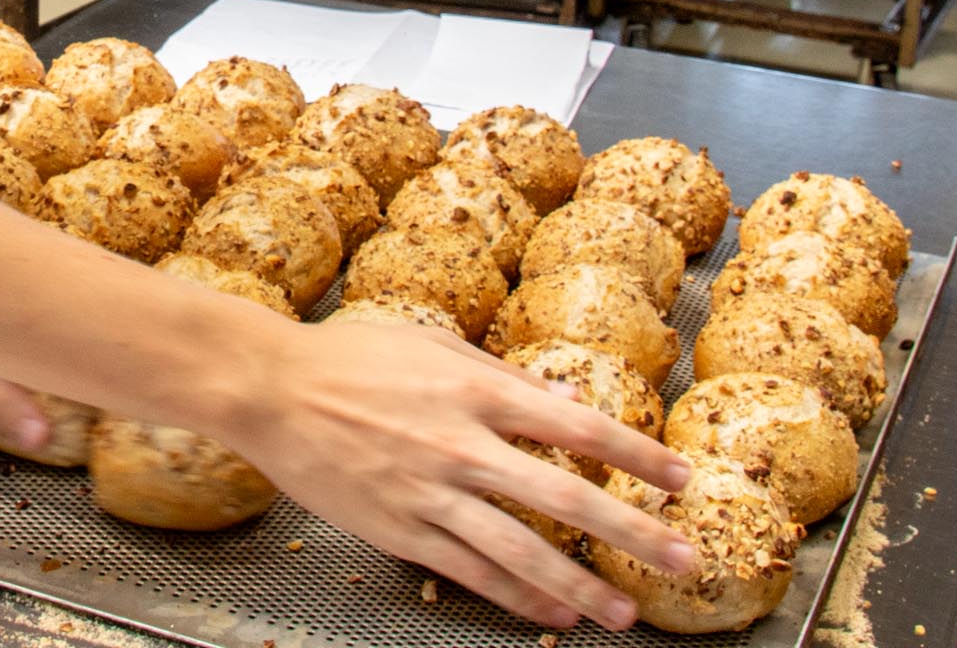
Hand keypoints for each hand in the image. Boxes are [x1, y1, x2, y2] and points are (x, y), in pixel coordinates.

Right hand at [224, 318, 696, 633]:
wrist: (271, 388)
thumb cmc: (350, 355)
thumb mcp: (430, 341)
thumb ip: (499, 374)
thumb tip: (564, 399)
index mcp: (473, 387)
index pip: (576, 425)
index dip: (635, 454)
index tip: (679, 477)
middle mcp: (462, 443)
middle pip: (566, 497)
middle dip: (633, 532)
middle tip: (684, 559)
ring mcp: (431, 492)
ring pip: (524, 551)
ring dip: (583, 587)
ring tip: (625, 615)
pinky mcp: (400, 528)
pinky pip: (471, 571)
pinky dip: (519, 596)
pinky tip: (553, 612)